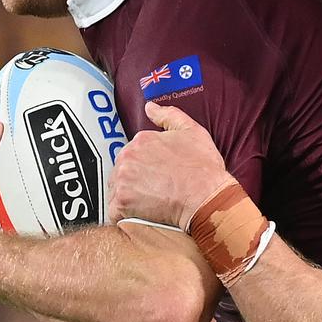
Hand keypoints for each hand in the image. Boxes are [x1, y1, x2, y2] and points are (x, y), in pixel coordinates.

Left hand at [107, 102, 231, 230]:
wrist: (206, 198)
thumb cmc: (203, 168)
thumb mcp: (193, 132)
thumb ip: (169, 115)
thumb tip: (150, 107)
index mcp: (140, 140)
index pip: (134, 152)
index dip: (147, 164)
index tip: (159, 173)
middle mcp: (126, 158)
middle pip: (123, 170)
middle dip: (135, 179)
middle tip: (156, 188)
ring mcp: (121, 181)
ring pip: (117, 189)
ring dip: (129, 195)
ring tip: (151, 201)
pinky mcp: (120, 204)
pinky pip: (114, 211)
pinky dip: (125, 214)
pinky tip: (142, 213)